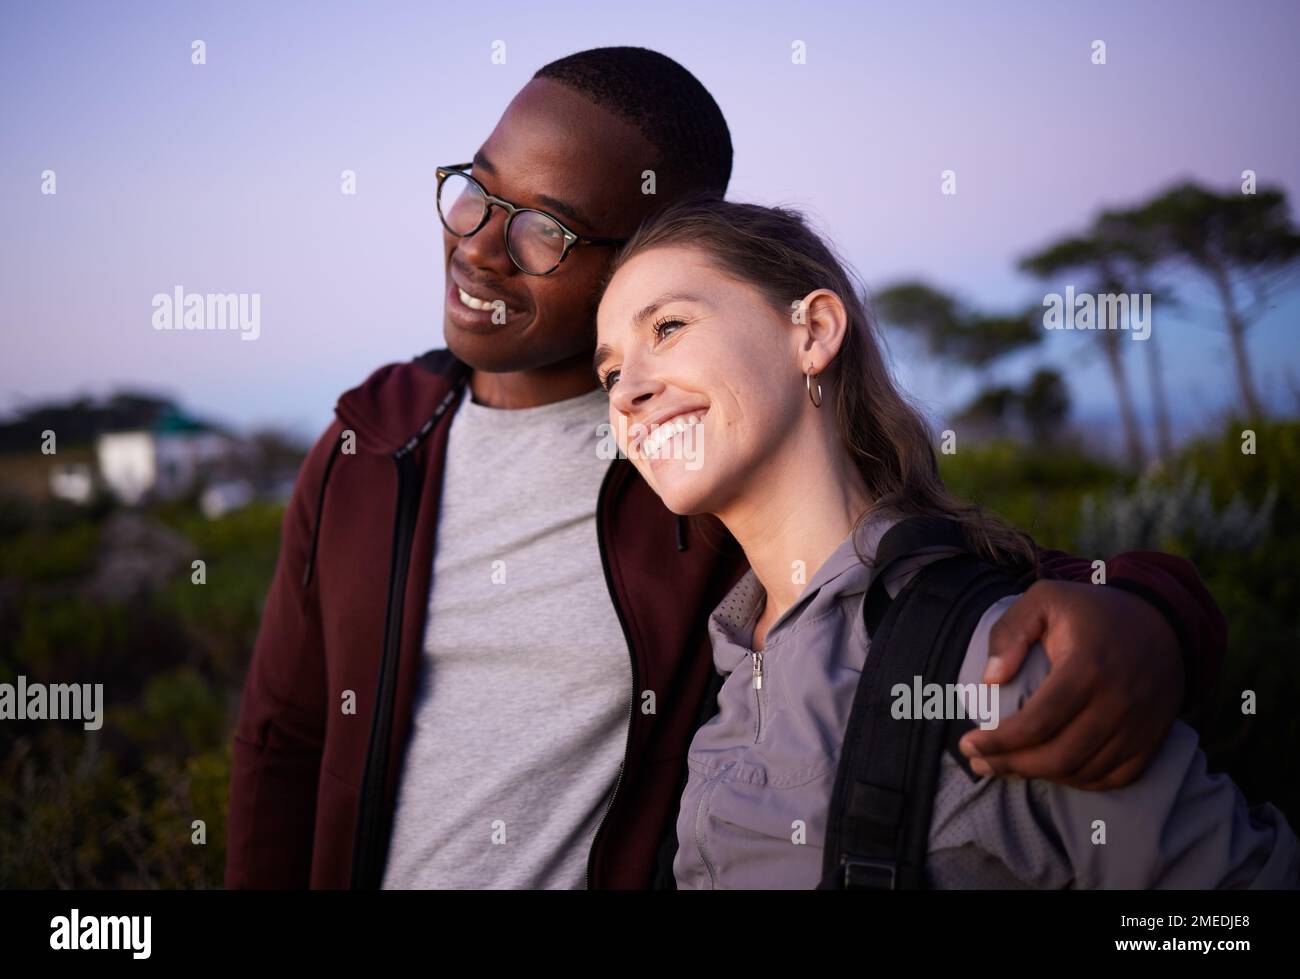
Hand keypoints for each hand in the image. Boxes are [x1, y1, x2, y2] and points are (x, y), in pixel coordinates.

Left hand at [957, 579, 1182, 789]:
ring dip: (1040, 777)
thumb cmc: (1092, 611)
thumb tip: (990, 678)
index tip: (968, 745)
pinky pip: (1116, 777)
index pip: (1036, 723)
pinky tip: (1052, 772)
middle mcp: (1117, 702)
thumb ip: (1010, 632)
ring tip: (1006, 768)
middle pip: (1058, 756)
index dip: (998, 742)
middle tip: (979, 763)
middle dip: (1011, 766)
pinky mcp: (1154, 738)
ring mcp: (1140, 725)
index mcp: (1086, 668)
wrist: (1162, 620)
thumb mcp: (1044, 598)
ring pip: (1084, 771)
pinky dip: (1080, 782)